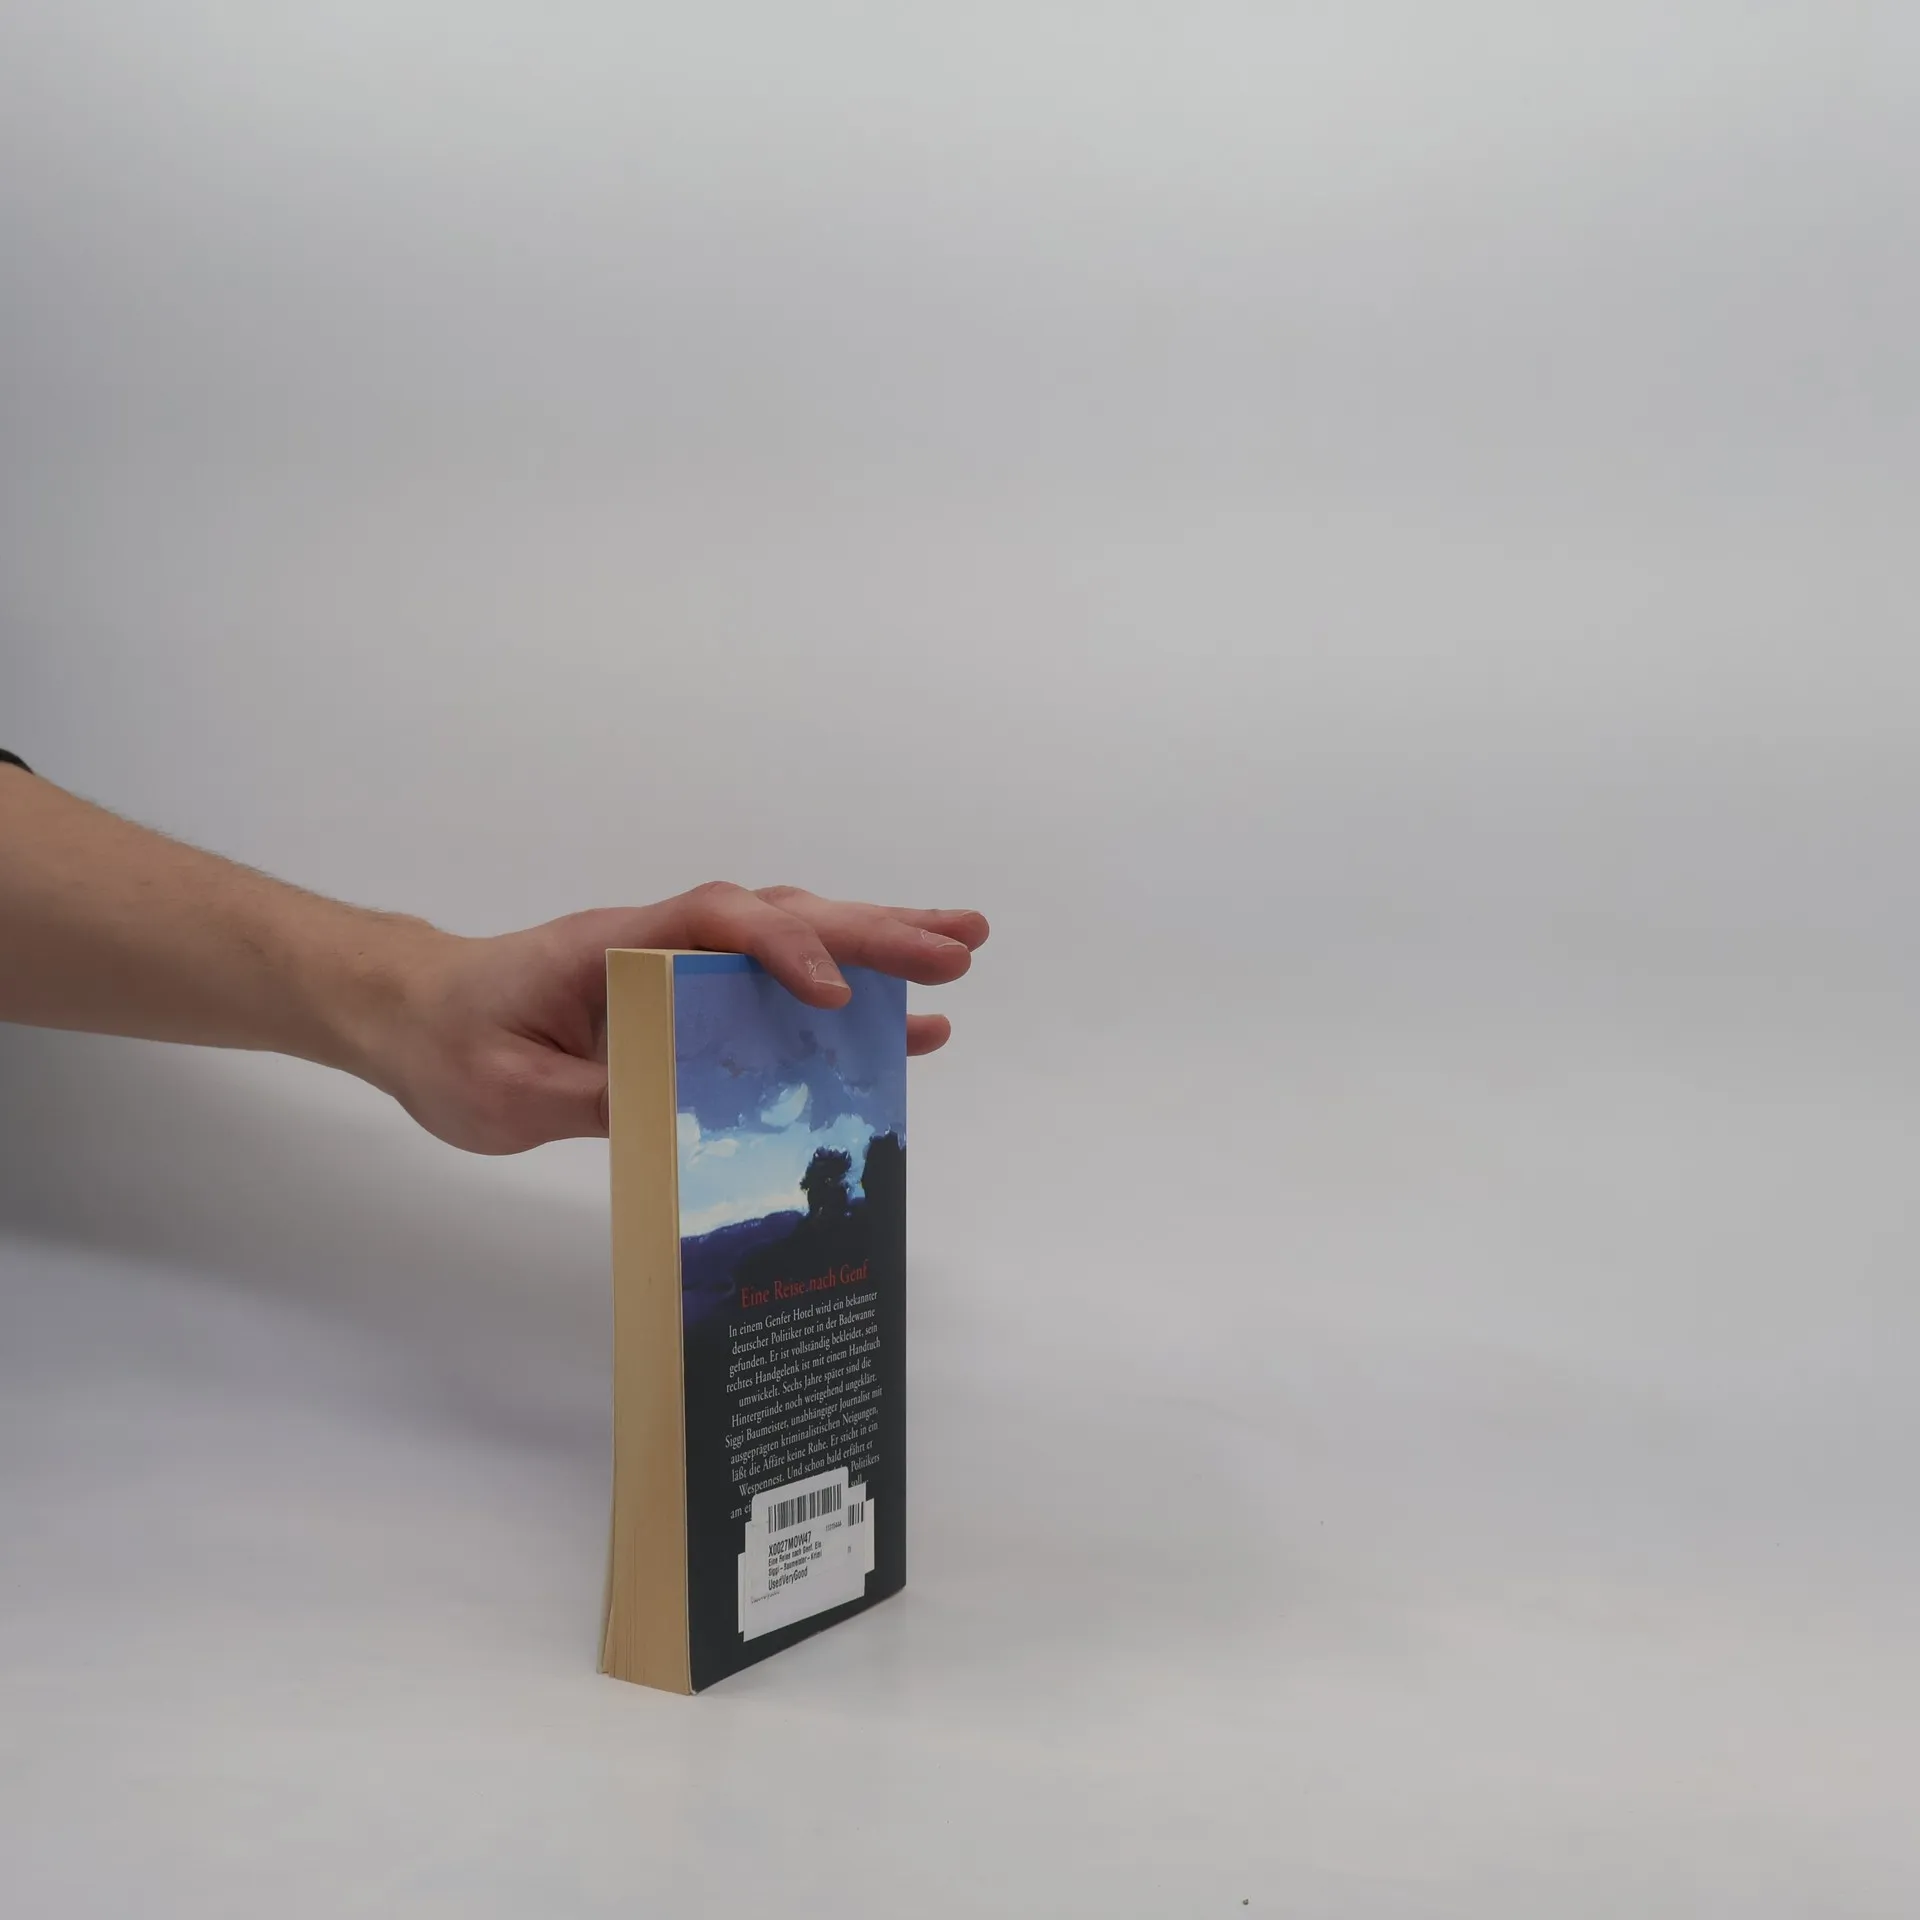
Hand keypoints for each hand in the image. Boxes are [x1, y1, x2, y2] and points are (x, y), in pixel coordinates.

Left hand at [358, 883, 989, 1153]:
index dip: (783, 950)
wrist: (413, 1017)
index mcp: (616, 947)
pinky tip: (898, 1019)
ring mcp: (679, 964)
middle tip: (958, 948)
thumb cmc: (451, 1044)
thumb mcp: (509, 1093)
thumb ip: (601, 1098)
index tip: (831, 996)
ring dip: (876, 944)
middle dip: (872, 931)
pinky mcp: (687, 997)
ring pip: (792, 940)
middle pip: (782, 917)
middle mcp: (661, 940)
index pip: (717, 923)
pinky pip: (774, 988)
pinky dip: (841, 995)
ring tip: (960, 951)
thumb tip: (692, 1109)